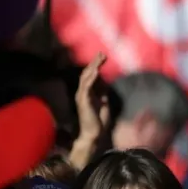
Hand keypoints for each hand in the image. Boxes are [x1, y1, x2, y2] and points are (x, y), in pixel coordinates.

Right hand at [70, 52, 110, 168]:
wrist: (94, 134)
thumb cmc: (99, 121)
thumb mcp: (104, 103)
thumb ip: (102, 93)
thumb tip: (105, 83)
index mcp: (88, 93)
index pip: (91, 76)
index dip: (96, 66)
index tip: (103, 57)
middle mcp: (83, 93)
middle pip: (87, 74)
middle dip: (94, 63)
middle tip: (101, 53)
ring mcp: (82, 96)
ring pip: (86, 78)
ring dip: (93, 67)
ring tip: (100, 59)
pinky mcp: (83, 101)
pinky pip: (86, 87)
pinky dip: (91, 78)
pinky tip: (96, 71)